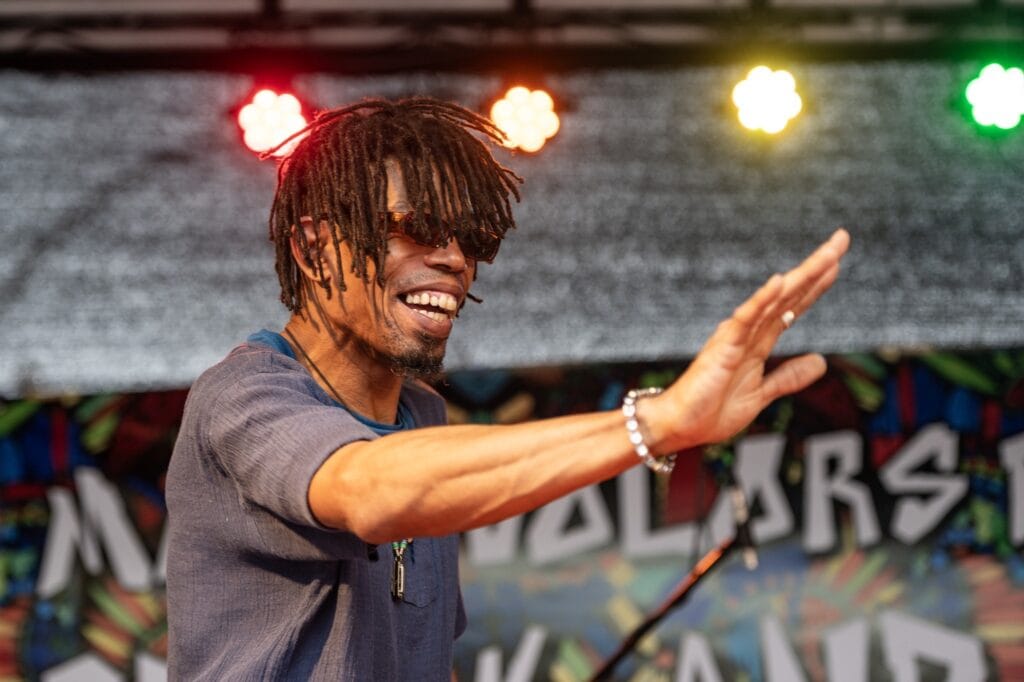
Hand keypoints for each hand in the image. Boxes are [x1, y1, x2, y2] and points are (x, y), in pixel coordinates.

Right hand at [652, 229, 850, 451]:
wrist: (679, 426)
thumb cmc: (711, 410)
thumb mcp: (761, 394)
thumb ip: (789, 376)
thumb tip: (822, 362)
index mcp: (758, 341)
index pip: (793, 306)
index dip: (817, 284)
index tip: (838, 261)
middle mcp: (749, 332)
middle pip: (789, 294)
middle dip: (817, 267)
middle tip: (842, 238)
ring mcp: (736, 337)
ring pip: (774, 300)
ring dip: (800, 277)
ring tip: (825, 255)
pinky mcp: (722, 347)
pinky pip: (745, 319)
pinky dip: (761, 300)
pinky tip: (779, 282)